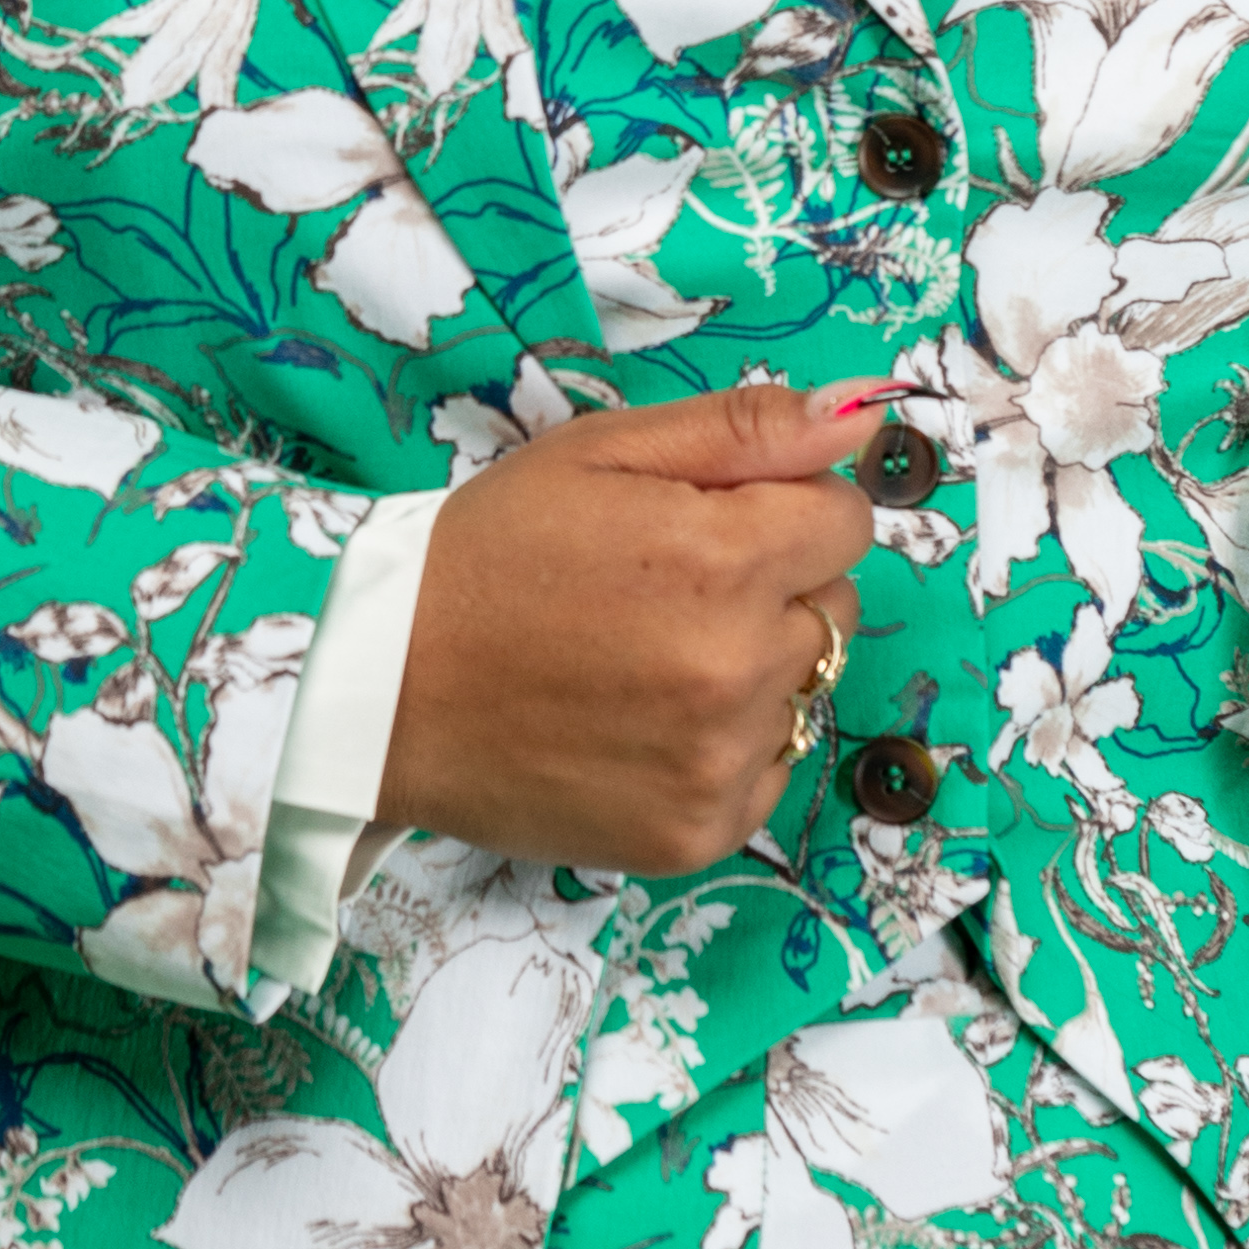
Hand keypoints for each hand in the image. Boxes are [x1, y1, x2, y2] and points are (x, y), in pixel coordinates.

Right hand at [382, 376, 884, 871]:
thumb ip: (744, 430)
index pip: (846, 521)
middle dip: (773, 587)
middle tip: (667, 593)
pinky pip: (769, 772)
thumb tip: (861, 415)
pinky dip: (725, 748)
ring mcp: (723, 761)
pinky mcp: (702, 832)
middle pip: (833, 608)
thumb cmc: (488, 557)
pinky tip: (645, 725)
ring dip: (751, 670)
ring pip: (803, 692)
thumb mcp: (602, 452)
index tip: (713, 522)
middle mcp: (738, 667)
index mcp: (722, 558)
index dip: (783, 509)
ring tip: (646, 661)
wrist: (387, 696)